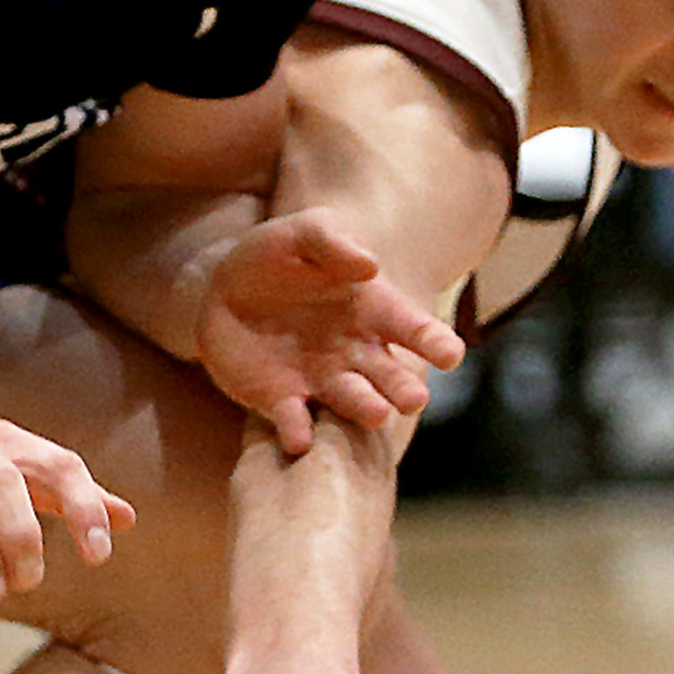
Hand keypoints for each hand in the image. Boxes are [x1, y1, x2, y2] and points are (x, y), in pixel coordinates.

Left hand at [196, 209, 463, 454]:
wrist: (224, 286)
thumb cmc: (279, 254)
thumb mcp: (305, 233)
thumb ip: (334, 242)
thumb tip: (369, 266)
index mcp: (374, 311)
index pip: (414, 328)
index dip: (435, 342)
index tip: (450, 355)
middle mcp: (356, 353)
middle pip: (390, 377)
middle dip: (403, 389)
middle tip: (414, 399)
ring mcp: (321, 380)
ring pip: (351, 402)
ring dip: (364, 410)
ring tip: (378, 414)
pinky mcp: (282, 401)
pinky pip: (294, 421)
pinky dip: (298, 432)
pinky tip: (300, 441)